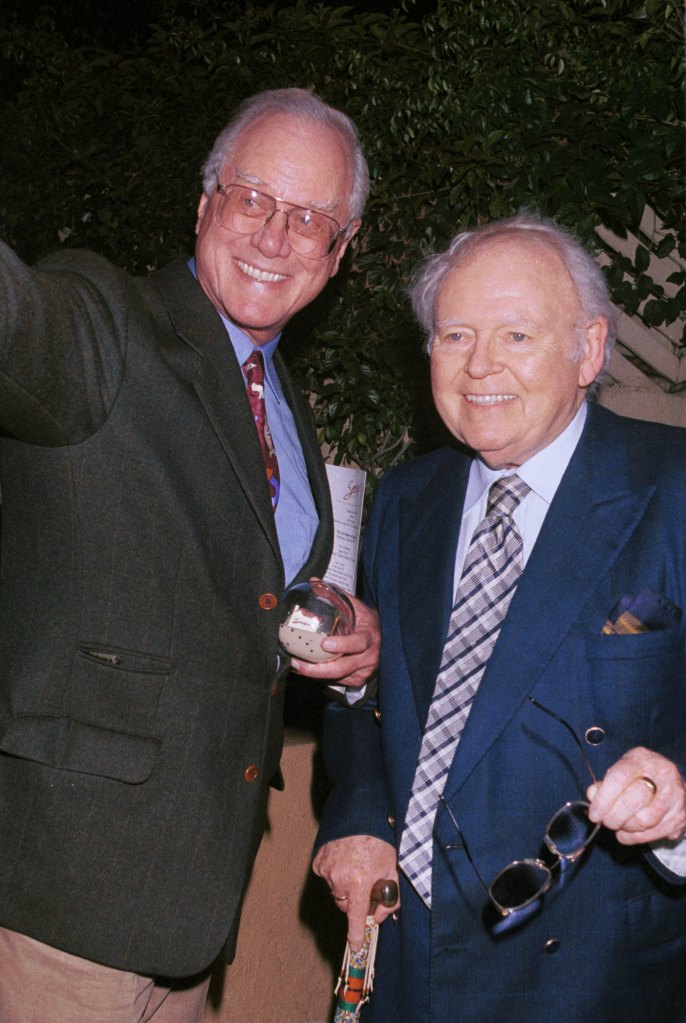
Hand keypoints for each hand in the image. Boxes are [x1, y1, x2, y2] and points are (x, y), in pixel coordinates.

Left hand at [291, 590, 379, 687]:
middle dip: (318, 669)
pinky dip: (322, 676)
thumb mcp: (356, 606)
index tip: (325, 644)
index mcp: (370, 636)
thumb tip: (314, 581)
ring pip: (338, 676)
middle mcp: (369, 656)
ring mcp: (364, 670)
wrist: (384, 638)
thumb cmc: (366, 622)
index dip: (342, 645)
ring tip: (297, 666)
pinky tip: (308, 670)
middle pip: (343, 667)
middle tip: (298, 663)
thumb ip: (335, 595)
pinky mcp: (359, 680)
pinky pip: (338, 681)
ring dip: (315, 674)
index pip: (358, 643)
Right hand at [313, 835, 398, 950]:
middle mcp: (339, 879)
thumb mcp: (393, 869)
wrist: (361, 814)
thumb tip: (379, 917)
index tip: (355, 948)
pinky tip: (345, 859)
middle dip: (354, 900)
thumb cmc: (380, 841)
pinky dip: (334, 873)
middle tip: (365, 883)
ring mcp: (326, 870)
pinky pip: (326, 876)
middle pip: (345, 904)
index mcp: (358, 883)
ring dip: (344, 885)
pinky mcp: (318, 861)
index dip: (356, 935)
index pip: (355, 918)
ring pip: (335, 890)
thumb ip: (391, 898)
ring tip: (356, 864)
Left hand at [587, 747, 685, 844]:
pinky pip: (655, 833)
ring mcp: (676, 795)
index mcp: (642, 758)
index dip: (603, 799)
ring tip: (618, 826)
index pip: (619, 778)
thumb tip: (592, 795)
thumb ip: (605, 784)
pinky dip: (637, 838)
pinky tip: (629, 833)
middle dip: (614, 817)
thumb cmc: (639, 777)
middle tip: (606, 822)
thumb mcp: (621, 772)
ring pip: (645, 820)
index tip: (594, 814)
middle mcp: (663, 774)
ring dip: (626, 828)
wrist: (670, 782)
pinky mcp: (681, 814)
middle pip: (633, 801)